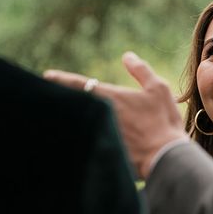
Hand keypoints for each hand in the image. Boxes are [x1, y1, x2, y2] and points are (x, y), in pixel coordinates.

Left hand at [44, 52, 187, 178]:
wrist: (166, 158)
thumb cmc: (163, 120)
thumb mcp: (158, 89)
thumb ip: (140, 70)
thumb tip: (127, 56)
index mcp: (110, 98)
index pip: (78, 84)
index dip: (60, 79)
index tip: (46, 76)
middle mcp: (99, 116)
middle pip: (73, 105)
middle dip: (61, 100)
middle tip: (49, 96)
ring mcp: (98, 136)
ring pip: (76, 125)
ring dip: (69, 120)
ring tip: (58, 117)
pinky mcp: (100, 154)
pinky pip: (84, 143)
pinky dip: (77, 139)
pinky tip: (73, 141)